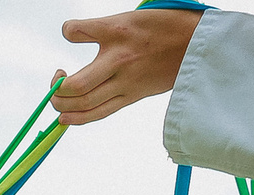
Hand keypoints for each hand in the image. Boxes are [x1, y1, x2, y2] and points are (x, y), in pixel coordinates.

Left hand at [50, 10, 201, 125]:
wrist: (197, 44)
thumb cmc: (164, 27)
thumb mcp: (131, 17)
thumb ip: (101, 28)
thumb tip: (71, 32)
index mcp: (117, 31)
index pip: (77, 31)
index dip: (68, 31)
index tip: (70, 32)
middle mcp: (119, 59)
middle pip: (77, 85)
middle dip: (57, 88)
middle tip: (56, 80)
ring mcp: (126, 82)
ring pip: (86, 105)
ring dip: (63, 106)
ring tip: (56, 102)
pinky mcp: (132, 96)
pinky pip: (101, 112)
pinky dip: (79, 118)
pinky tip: (66, 118)